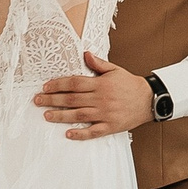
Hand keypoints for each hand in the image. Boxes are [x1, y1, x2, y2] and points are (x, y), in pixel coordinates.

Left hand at [32, 49, 154, 138]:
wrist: (150, 100)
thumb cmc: (130, 84)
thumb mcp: (115, 70)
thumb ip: (98, 64)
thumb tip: (85, 54)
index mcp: (100, 84)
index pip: (74, 83)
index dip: (58, 85)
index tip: (45, 87)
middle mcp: (101, 99)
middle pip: (72, 99)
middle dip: (52, 100)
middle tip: (37, 101)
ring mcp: (105, 113)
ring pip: (78, 115)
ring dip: (60, 116)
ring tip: (46, 115)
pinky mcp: (110, 126)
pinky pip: (93, 131)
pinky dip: (80, 134)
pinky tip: (68, 134)